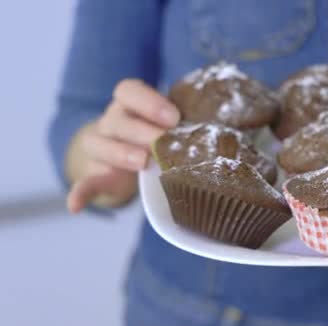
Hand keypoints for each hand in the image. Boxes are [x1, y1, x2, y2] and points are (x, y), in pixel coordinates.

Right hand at [66, 79, 179, 212]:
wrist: (130, 157)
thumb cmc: (160, 135)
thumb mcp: (170, 125)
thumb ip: (186, 124)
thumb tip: (226, 129)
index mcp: (130, 104)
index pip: (129, 91)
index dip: (149, 102)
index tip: (173, 118)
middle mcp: (112, 121)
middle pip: (117, 119)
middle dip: (141, 130)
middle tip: (163, 141)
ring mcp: (101, 147)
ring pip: (98, 144)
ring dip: (119, 152)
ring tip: (142, 162)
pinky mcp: (96, 175)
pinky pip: (84, 182)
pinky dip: (79, 193)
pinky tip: (74, 206)